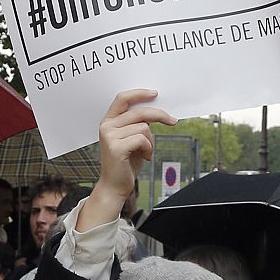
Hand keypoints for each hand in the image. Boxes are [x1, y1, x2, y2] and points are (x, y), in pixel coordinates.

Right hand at [79, 89, 175, 232]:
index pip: (123, 98)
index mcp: (108, 121)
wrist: (115, 186)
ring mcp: (110, 136)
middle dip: (160, 115)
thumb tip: (156, 111)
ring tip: (145, 152)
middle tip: (173, 121)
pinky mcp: (116, 147)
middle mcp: (107, 126)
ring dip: (151, 141)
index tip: (155, 94)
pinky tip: (144, 157)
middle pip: (139, 112)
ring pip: (144, 127)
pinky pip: (143, 139)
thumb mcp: (132, 138)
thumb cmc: (125, 163)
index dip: (140, 93)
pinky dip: (149, 149)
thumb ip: (138, 124)